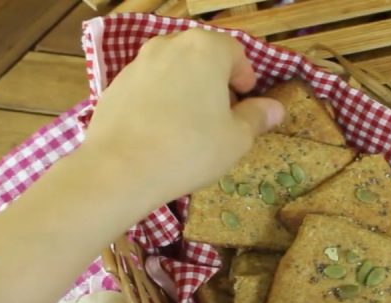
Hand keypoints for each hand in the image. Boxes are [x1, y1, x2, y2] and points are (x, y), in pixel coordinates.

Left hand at [78, 29, 284, 204]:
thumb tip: (275, 108)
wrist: (121, 169)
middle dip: (215, 80)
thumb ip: (257, 117)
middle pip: (201, 56)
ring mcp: (138, 63)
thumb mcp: (236, 138)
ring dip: (186, 89)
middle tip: (222, 113)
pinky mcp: (115, 85)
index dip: (245, 76)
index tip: (246, 100)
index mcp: (205, 49)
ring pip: (173, 70)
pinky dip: (159, 100)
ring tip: (190, 124)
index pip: (235, 52)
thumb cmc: (191, 148)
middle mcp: (170, 45)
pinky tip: (161, 131)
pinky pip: (148, 87)